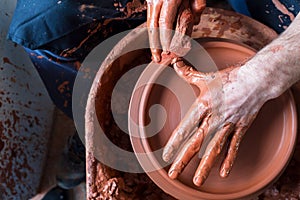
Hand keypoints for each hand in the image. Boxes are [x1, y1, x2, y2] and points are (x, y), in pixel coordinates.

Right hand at [146, 0, 205, 61]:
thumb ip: (198, 3)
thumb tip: (196, 20)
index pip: (165, 23)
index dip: (165, 39)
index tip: (167, 50)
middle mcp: (157, 0)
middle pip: (152, 27)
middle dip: (154, 45)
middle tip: (157, 58)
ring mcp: (152, 0)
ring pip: (150, 24)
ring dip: (152, 40)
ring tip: (155, 53)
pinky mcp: (150, 0)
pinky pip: (150, 17)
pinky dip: (153, 30)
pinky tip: (156, 39)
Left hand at [163, 58, 268, 185]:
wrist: (256, 79)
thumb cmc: (229, 78)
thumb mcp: (206, 76)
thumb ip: (188, 73)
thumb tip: (174, 63)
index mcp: (203, 106)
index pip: (185, 127)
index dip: (174, 143)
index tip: (165, 155)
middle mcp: (214, 118)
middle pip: (197, 143)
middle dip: (183, 160)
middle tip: (173, 174)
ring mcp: (228, 125)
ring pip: (215, 149)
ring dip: (205, 167)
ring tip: (197, 182)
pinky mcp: (240, 128)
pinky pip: (234, 146)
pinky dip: (229, 160)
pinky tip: (223, 173)